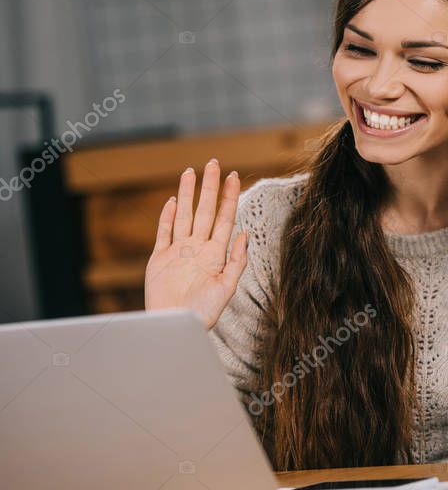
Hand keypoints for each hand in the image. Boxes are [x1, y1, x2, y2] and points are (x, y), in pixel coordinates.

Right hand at [145, 159, 247, 329]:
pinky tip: (173, 201)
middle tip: (213, 163)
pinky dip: (167, 216)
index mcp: (216, 253)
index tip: (234, 176)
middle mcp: (198, 248)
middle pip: (205, 210)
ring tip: (190, 172)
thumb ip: (237, 261)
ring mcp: (178, 251)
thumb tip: (245, 234)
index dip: (230, 196)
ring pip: (184, 216)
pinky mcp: (159, 258)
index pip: (225, 218)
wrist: (175, 326)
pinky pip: (164, 233)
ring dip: (188, 194)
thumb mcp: (227, 287)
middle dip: (210, 187)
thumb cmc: (203, 312)